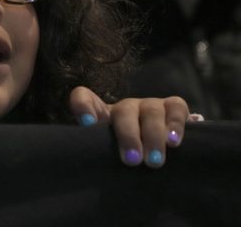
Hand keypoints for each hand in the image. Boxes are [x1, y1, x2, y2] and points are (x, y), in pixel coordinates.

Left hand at [69, 86, 189, 167]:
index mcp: (103, 115)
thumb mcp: (110, 154)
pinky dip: (175, 124)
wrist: (160, 152)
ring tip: (154, 160)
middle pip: (124, 111)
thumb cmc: (127, 155)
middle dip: (129, 137)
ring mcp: (150, 104)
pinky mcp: (173, 106)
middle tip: (132, 161)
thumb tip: (94, 162)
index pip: (84, 98)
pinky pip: (176, 107)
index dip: (83, 106)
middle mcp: (126, 107)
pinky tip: (174, 142)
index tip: (88, 123)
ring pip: (151, 111)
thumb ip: (99, 153)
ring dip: (153, 136)